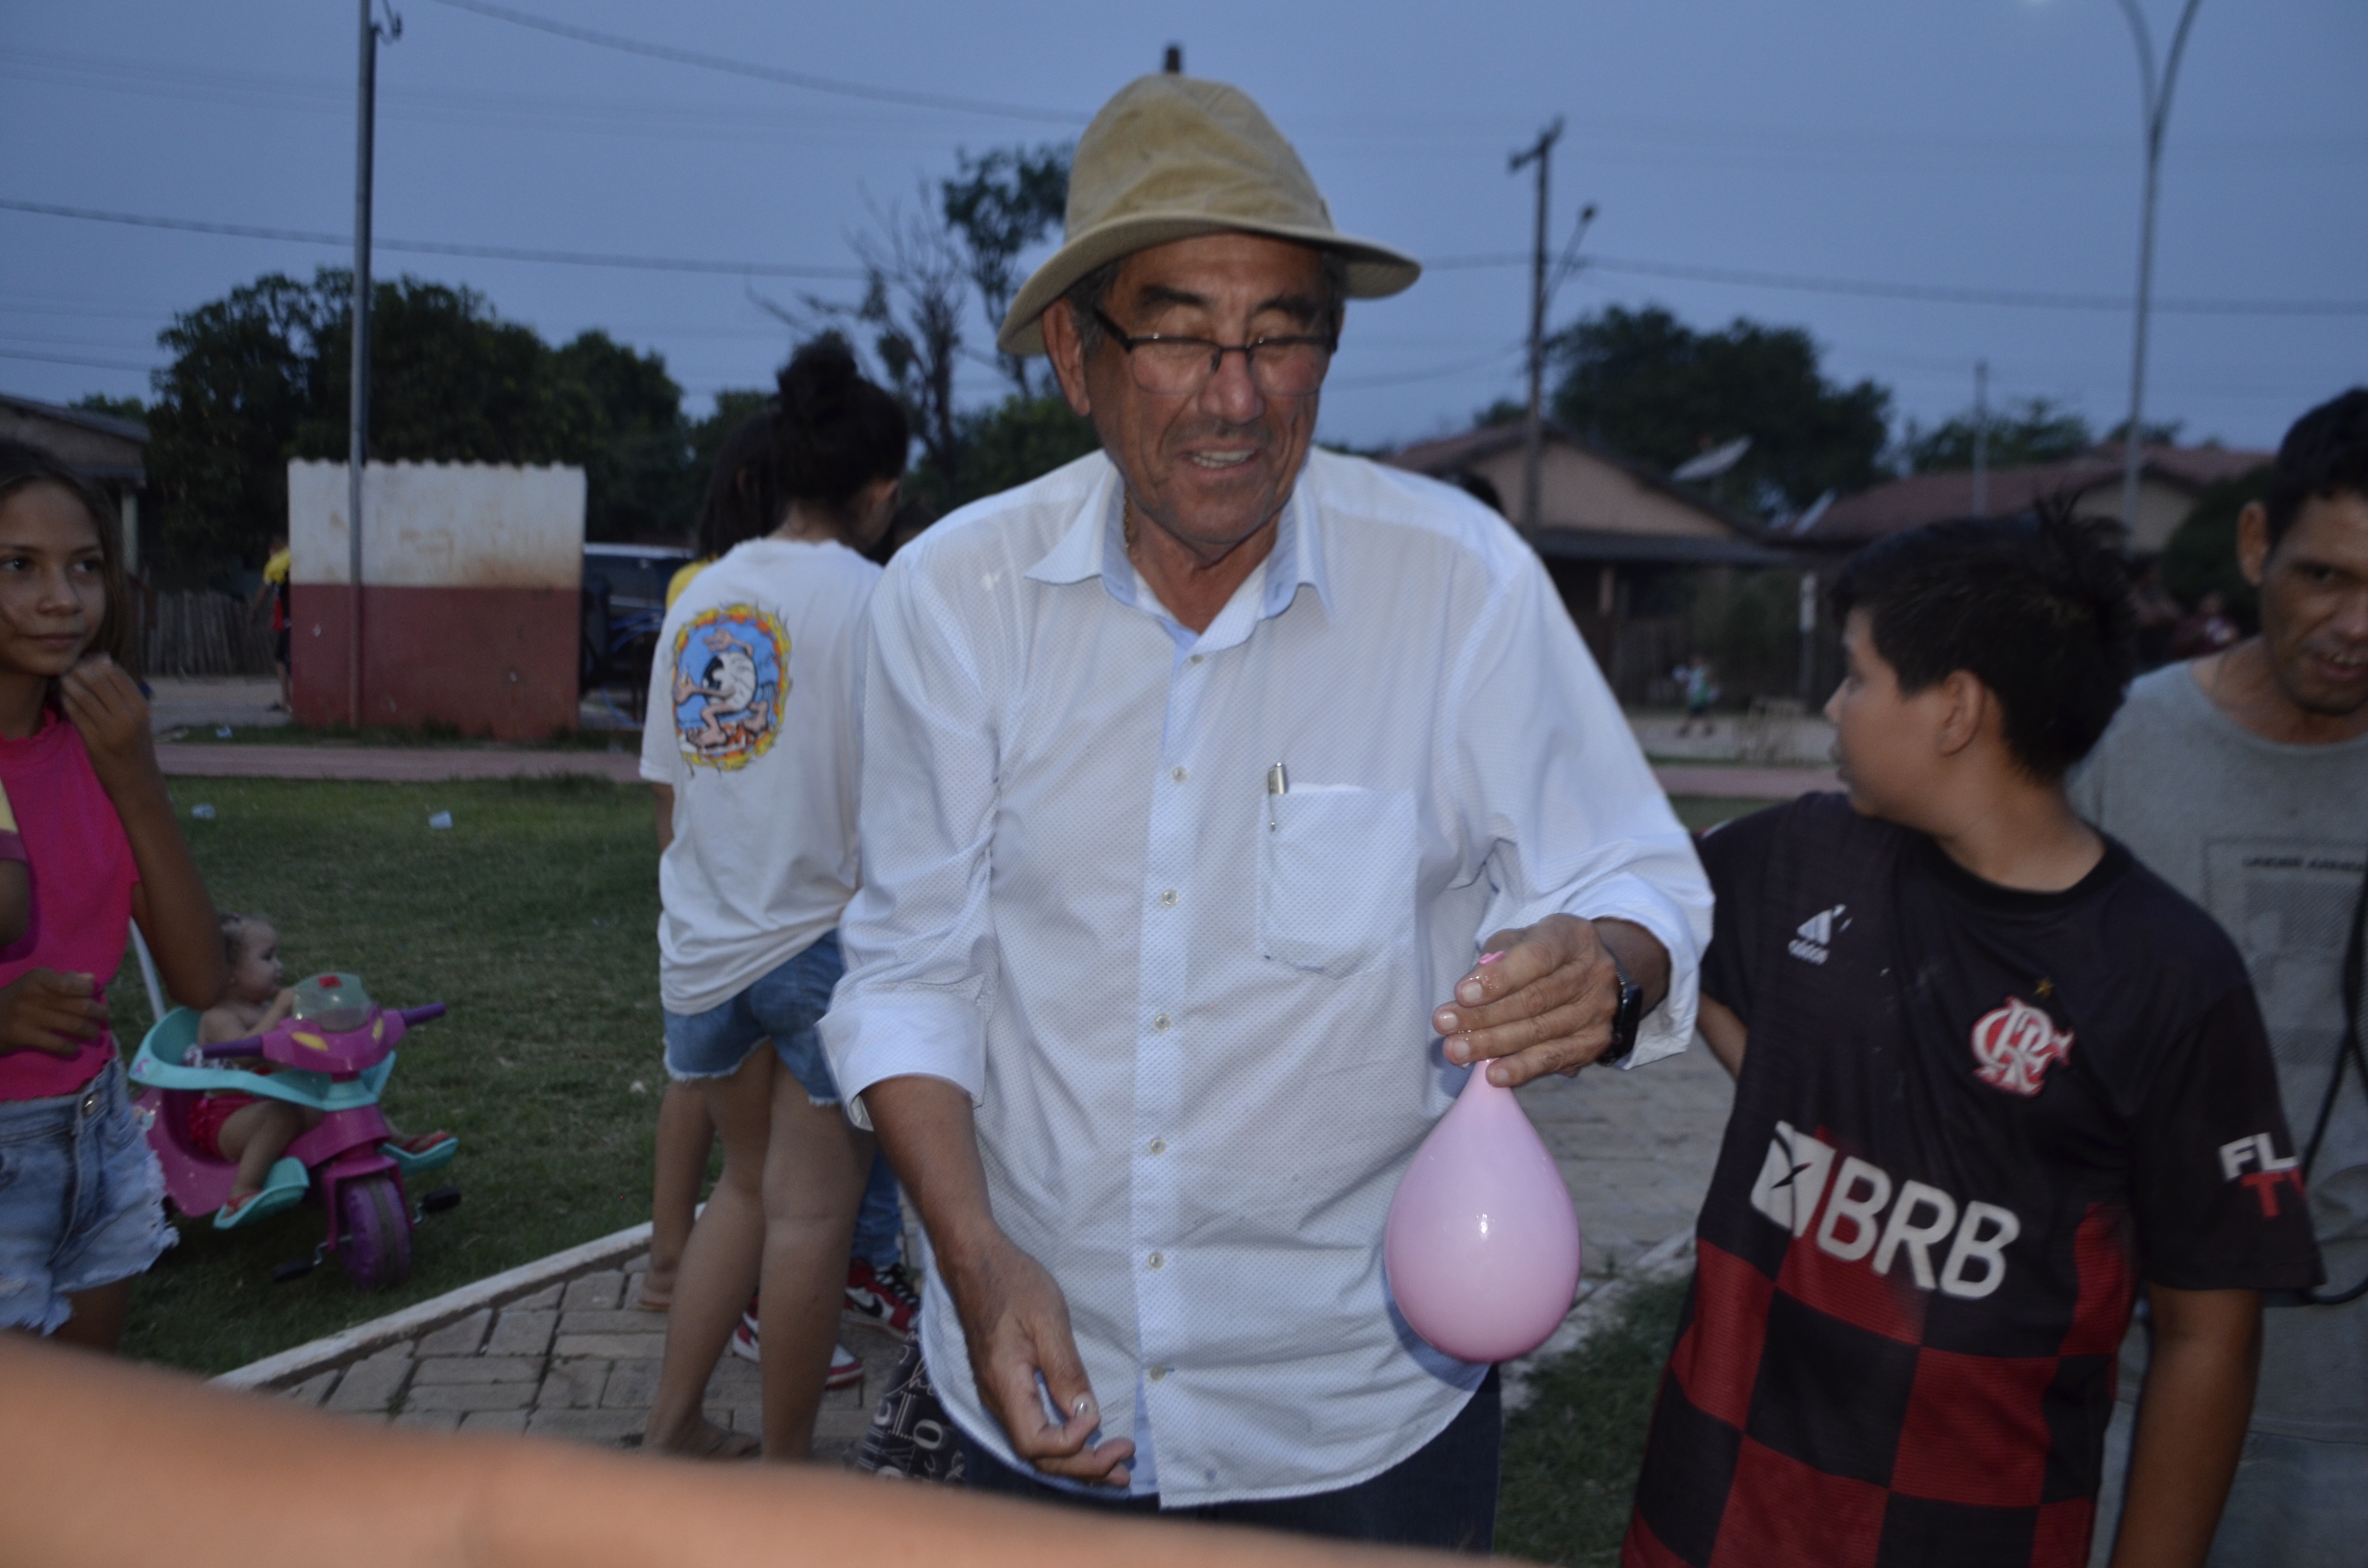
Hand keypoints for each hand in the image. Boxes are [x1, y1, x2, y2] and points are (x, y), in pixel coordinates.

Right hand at [0, 969, 106, 1056]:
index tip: (94, 996)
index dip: (90, 992)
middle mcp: (34, 994)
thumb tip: (91, 980)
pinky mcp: (23, 1036)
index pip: (76, 984)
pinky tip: (74, 1047)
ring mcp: (28, 1016)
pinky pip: (58, 1044)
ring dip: (90, 1031)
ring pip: (74, 1025)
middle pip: (81, 1006)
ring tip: (94, 1033)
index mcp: (39, 977)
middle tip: (103, 1017)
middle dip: (99, 1013)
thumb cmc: (17, 998)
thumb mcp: (35, 983)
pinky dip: (70, 1047)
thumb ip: (64, 980)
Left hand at [58, 656, 159, 794]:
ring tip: (64, 678)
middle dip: (80, 670)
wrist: (137, 780)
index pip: (116, 673)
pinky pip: (76, 714)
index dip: (97, 662)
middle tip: (70, 667)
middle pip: (98, 681)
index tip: (85, 660)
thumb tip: (104, 660)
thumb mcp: (139, 718)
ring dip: (69, 683)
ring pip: (84, 696)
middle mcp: (128, 716)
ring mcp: (111, 730)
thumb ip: (124, 693)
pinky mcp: (95, 742)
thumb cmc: (135, 745)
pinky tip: (63, 697)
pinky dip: (67, 701)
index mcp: (141, 707)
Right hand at [946, 1232, 1133, 1487]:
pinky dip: (1062, 1444)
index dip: (1071, 1444)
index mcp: (1005, 1385)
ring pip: (1035, 1447)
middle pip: (1037, 1456)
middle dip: (1083, 1467)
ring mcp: (998, 1396)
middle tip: (1126, 1467)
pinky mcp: (1004, 1388)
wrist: (974, 1262)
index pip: (1036, 1444)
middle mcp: (997, 1400)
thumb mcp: (1048, 1321)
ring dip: (1076, 1461)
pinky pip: (1033, 1430)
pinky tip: (1085, 1441)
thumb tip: (1086, 1414)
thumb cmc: (1013, 1284)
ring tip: (1115, 1469)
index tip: (1100, 1422)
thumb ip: (1066, 1372)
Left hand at [1430, 914, 1659, 1086]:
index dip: (1498, 978)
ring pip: (1541, 1031)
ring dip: (1493, 1045)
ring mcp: (1599, 1010)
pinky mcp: (1596, 1042)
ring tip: (1457, 1051)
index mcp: (1573, 937)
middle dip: (1484, 1015)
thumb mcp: (1518, 940)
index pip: (1536, 957)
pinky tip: (1494, 1075)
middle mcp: (1594, 973)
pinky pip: (1554, 1058)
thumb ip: (1495, 960)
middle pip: (1535, 999)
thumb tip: (1468, 994)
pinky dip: (1522, 1068)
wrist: (1590, 974)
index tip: (1461, 993)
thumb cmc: (1541, 954)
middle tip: (1444, 1025)